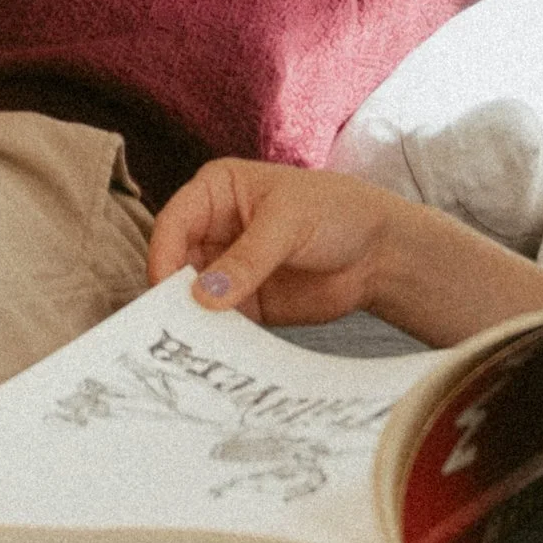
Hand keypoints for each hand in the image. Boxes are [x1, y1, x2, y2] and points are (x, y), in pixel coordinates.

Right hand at [148, 159, 410, 325]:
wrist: (379, 251)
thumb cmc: (335, 212)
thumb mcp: (289, 223)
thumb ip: (248, 258)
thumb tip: (204, 295)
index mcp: (215, 191)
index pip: (173, 222)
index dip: (163, 253)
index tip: (164, 288)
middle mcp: (213, 229)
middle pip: (174, 263)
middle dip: (172, 293)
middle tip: (170, 324)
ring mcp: (226, 269)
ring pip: (190, 297)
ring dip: (190, 319)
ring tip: (193, 342)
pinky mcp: (244, 304)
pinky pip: (217, 322)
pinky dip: (214, 336)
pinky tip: (217, 351)